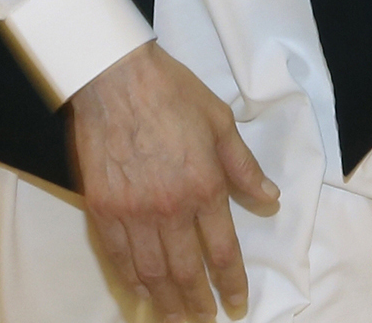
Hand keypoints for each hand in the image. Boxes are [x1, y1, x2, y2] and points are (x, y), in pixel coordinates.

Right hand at [67, 42, 277, 320]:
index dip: (231, 285)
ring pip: (151, 273)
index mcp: (203, 187)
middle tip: (205, 317)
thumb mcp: (220, 122)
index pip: (222, 253)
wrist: (113, 73)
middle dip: (198, 303)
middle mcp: (168, 207)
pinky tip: (141, 292)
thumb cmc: (170, 91)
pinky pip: (117, 256)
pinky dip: (130, 280)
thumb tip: (270, 199)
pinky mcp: (101, 207)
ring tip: (176, 317)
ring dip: (166, 302)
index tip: (236, 304)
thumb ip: (244, 167)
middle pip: (186, 273)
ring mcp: (131, 210)